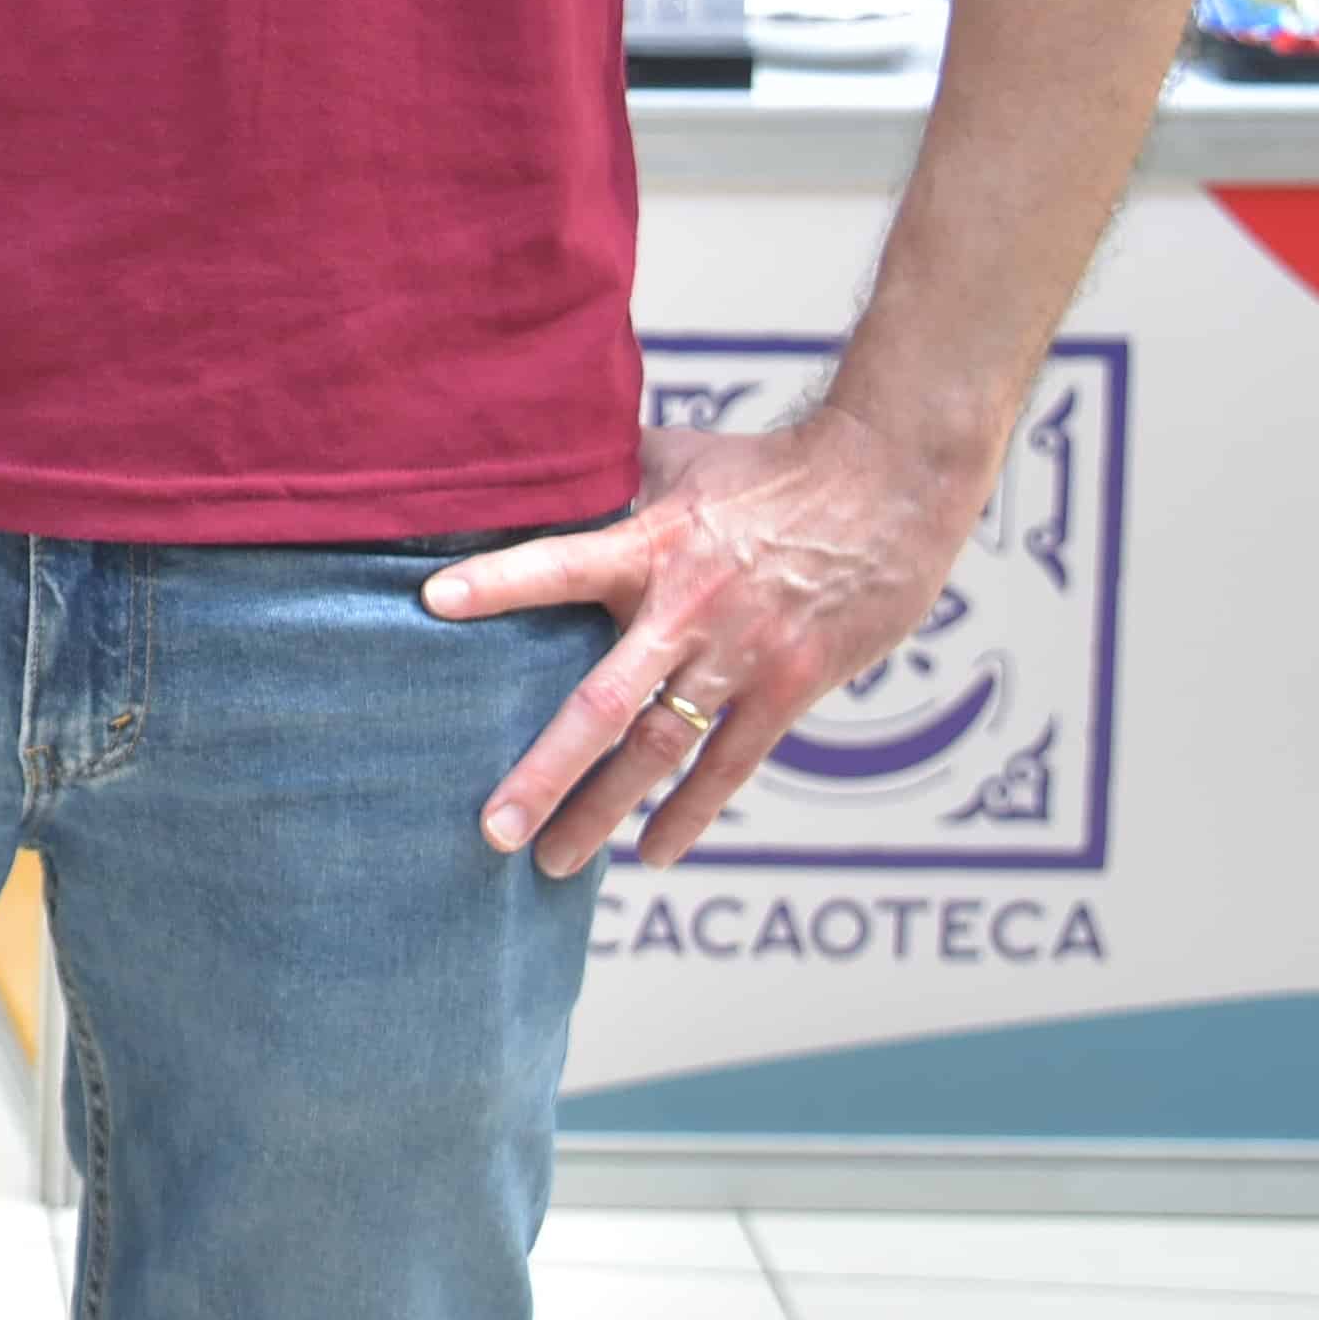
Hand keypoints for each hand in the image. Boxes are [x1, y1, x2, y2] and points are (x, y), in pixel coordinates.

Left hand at [430, 405, 992, 876]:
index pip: (560, 563)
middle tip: (492, 828)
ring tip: (552, 862)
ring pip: (659, 752)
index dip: (497, 581)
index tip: (430, 601)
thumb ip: (608, 477)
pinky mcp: (790, 687)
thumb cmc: (771, 465)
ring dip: (604, 812)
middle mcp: (688, 612)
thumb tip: (535, 461)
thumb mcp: (678, 457)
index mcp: (652, 545)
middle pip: (603, 704)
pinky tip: (653, 854)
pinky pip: (731, 766)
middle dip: (545, 772)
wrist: (888, 484)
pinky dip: (690, 813)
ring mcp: (740, 658)